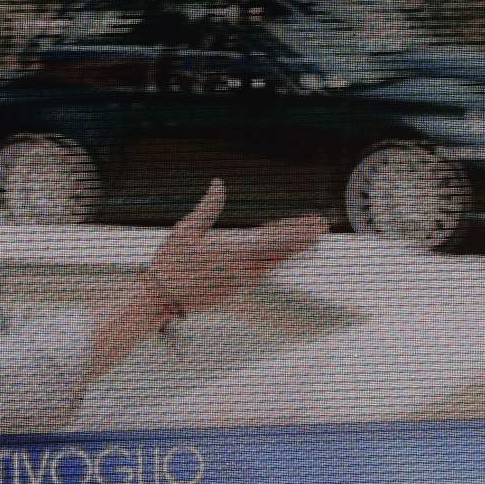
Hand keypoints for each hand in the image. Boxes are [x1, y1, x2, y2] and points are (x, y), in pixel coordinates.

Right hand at [146, 179, 325, 317]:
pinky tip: (283, 252)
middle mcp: (243, 269)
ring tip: (310, 238)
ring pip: (273, 262)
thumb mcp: (185, 230)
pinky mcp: (237, 290)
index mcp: (233, 251)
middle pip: (280, 251)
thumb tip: (219, 184)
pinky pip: (262, 269)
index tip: (316, 224)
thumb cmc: (170, 262)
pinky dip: (275, 258)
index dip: (297, 231)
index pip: (274, 239)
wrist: (162, 299)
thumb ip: (208, 207)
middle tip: (322, 226)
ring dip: (292, 249)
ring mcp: (242, 281)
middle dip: (302, 238)